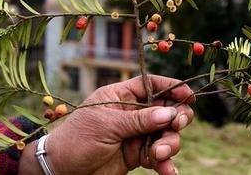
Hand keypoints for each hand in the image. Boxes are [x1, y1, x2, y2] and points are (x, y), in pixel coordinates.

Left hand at [19, 75, 194, 174]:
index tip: (189, 96)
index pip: (151, 84)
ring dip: (169, 144)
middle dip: (175, 118)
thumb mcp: (107, 125)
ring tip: (160, 155)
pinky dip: (165, 164)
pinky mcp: (137, 155)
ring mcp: (135, 134)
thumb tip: (169, 113)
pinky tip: (168, 172)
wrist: (62, 170)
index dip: (172, 88)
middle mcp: (131, 113)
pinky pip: (159, 156)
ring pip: (166, 134)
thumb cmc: (78, 139)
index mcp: (121, 96)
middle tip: (176, 125)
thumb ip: (139, 120)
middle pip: (166, 109)